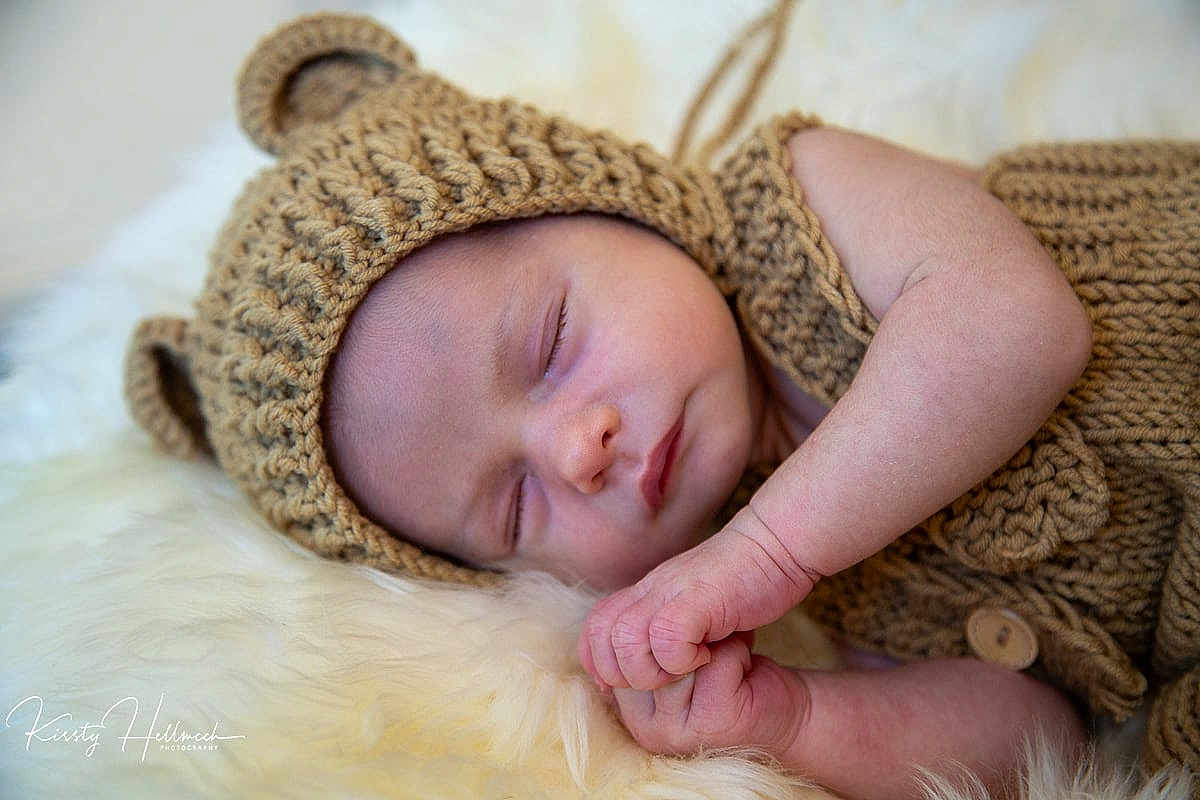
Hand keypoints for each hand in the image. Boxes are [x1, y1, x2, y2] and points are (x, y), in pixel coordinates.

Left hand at [579, 506, 817, 689]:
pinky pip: (666, 636)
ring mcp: (670, 593)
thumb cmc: (740, 581)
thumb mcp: (692, 603)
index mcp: (644, 594)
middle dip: (623, 673)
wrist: (773, 544)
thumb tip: (648, 660)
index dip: (601, 663)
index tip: (634, 684)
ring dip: (650, 670)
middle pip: (600, 637)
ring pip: (625, 640)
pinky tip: (706, 656)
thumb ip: (666, 623)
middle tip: (663, 678)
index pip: (593, 629)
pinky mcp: (698, 599)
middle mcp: (649, 591)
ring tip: (683, 670)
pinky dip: (680, 659)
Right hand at [610, 632, 807, 758]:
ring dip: (713, 645)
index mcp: (625, 705)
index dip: (652, 627)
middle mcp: (642, 725)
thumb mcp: (670, 648)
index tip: (683, 638)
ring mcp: (676, 730)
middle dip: (682, 635)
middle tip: (707, 649)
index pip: (612, 643)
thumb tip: (609, 620)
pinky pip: (715, 664)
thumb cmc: (724, 670)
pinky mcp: (714, 724)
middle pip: (641, 648)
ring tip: (725, 660)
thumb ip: (636, 638)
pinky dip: (737, 652)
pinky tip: (744, 669)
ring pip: (677, 656)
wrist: (781, 704)